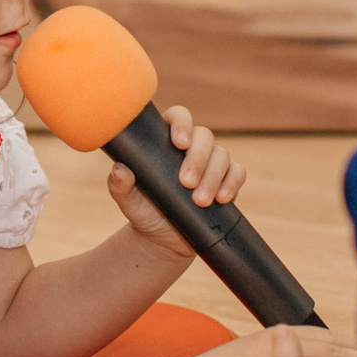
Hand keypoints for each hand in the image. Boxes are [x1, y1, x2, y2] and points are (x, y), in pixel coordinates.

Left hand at [109, 105, 245, 259]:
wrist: (163, 238)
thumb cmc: (143, 211)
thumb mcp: (127, 200)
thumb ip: (120, 184)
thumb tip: (120, 169)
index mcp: (165, 140)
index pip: (178, 117)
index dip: (181, 124)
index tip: (179, 143)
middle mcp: (191, 147)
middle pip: (204, 135)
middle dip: (197, 158)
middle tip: (186, 183)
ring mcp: (211, 162)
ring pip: (222, 154)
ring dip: (213, 177)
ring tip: (200, 201)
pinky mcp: (226, 180)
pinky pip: (237, 172)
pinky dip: (232, 183)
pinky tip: (222, 199)